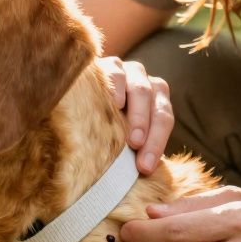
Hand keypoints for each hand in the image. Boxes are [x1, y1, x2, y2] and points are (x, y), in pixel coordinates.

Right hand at [99, 56, 172, 174]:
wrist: (76, 95)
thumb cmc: (103, 122)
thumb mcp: (121, 135)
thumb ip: (134, 148)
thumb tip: (144, 178)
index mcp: (155, 97)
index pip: (164, 118)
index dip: (157, 143)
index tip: (145, 168)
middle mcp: (144, 81)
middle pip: (155, 104)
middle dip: (149, 130)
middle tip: (138, 150)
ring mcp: (126, 69)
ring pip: (140, 89)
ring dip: (137, 114)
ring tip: (130, 136)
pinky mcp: (104, 62)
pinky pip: (115, 73)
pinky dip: (117, 88)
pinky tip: (114, 103)